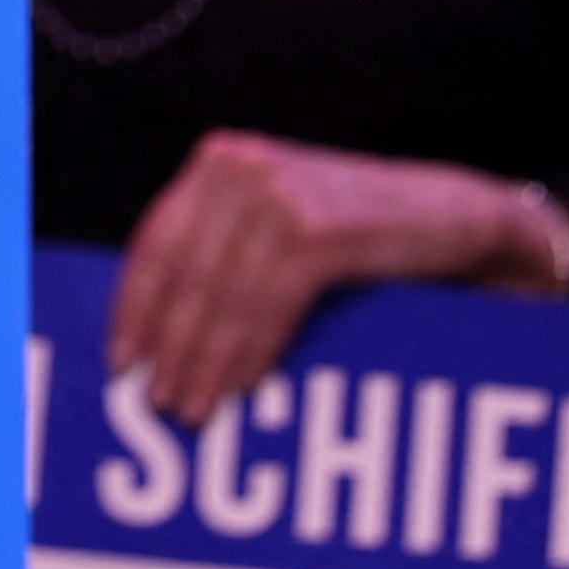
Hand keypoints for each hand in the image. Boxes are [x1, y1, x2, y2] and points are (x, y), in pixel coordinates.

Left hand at [109, 131, 568, 422]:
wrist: (449, 215)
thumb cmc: (352, 230)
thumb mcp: (274, 220)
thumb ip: (221, 246)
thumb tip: (153, 326)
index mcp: (218, 161)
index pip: (156, 239)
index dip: (134, 304)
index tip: (119, 359)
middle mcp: (238, 165)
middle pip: (183, 272)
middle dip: (168, 344)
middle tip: (156, 401)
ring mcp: (277, 193)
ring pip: (222, 296)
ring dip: (204, 361)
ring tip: (193, 408)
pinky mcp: (317, 229)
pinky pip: (267, 306)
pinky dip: (250, 353)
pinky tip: (241, 387)